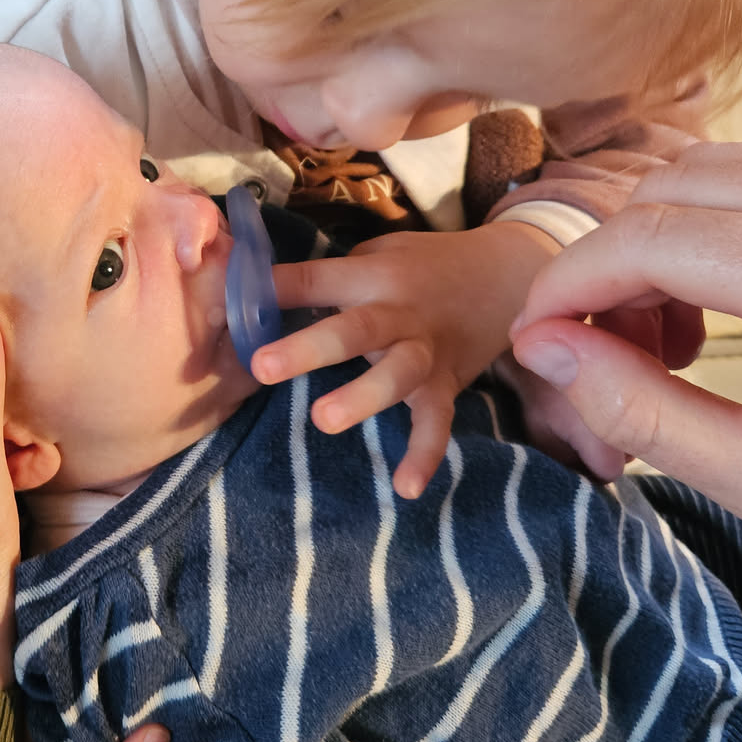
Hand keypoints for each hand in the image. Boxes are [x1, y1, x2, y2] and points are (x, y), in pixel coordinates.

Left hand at [252, 221, 558, 497]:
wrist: (510, 275)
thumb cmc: (425, 265)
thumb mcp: (379, 252)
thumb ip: (329, 276)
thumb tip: (256, 294)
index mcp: (372, 275)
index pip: (315, 278)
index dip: (273, 288)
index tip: (231, 302)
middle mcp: (398, 312)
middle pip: (354, 328)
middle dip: (309, 348)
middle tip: (263, 367)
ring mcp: (425, 350)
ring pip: (396, 374)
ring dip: (362, 397)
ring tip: (323, 421)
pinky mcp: (447, 384)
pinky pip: (436, 423)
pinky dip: (424, 455)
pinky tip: (405, 488)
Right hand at [512, 134, 741, 546]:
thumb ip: (651, 416)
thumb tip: (545, 350)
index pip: (655, 239)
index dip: (568, 283)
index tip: (532, 341)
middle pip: (672, 189)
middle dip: (608, 266)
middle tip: (599, 354)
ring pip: (711, 167)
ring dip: (655, 239)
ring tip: (665, 337)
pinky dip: (707, 221)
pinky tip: (715, 298)